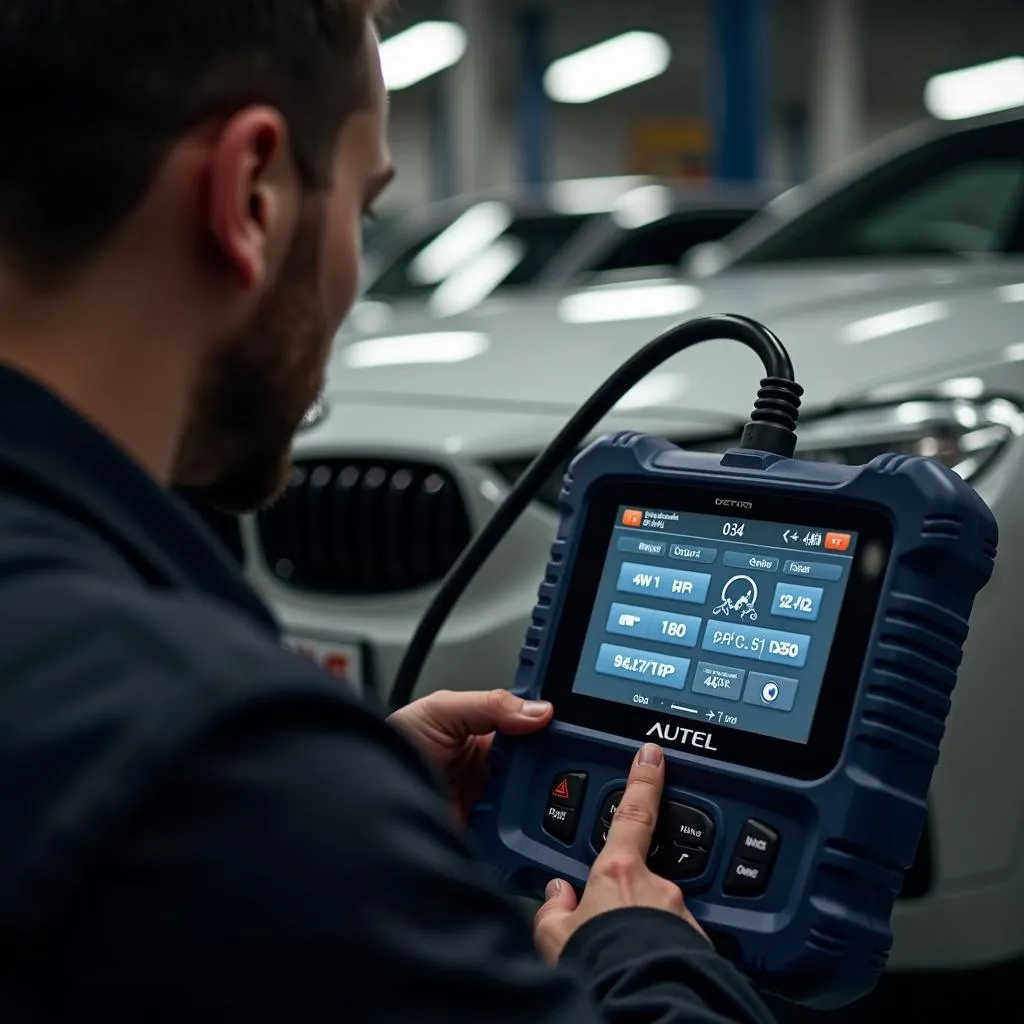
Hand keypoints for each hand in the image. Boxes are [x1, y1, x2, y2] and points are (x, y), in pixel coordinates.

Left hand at [389, 689, 552, 824]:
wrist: (363, 800)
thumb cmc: (392, 749)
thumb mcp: (439, 711)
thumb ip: (488, 704)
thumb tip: (538, 710)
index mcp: (486, 731)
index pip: (531, 726)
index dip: (550, 726)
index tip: (565, 726)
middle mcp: (493, 766)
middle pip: (540, 765)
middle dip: (550, 766)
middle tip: (547, 765)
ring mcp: (492, 802)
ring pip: (534, 801)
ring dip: (538, 800)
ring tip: (525, 793)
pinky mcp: (488, 836)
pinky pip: (518, 836)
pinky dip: (524, 834)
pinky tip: (520, 825)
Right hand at [533, 742, 709, 963]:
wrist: (639, 1003)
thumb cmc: (599, 966)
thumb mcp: (552, 936)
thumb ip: (552, 907)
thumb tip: (556, 895)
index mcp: (619, 873)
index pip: (634, 812)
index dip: (643, 780)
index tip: (652, 755)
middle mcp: (658, 888)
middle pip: (643, 879)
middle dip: (628, 896)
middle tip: (610, 926)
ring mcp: (684, 917)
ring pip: (662, 914)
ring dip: (645, 928)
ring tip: (624, 957)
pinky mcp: (702, 948)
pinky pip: (678, 942)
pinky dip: (663, 951)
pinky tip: (646, 968)